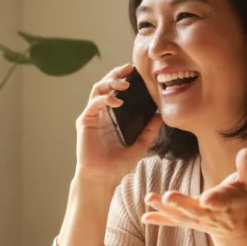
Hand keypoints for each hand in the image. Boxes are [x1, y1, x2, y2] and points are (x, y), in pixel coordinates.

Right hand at [75, 63, 161, 185]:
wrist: (103, 178)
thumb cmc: (118, 164)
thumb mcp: (140, 144)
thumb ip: (149, 130)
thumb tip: (161, 115)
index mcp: (113, 115)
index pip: (117, 90)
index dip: (124, 78)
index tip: (137, 70)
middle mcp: (101, 112)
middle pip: (106, 84)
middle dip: (116, 74)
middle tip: (129, 68)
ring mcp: (92, 115)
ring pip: (98, 89)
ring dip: (110, 82)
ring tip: (124, 83)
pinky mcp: (85, 121)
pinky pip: (93, 103)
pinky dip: (105, 99)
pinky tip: (117, 101)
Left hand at [142, 148, 246, 239]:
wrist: (235, 226)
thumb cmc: (241, 198)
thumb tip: (246, 150)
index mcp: (227, 202)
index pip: (220, 200)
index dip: (214, 200)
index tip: (205, 199)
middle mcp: (210, 214)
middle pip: (194, 209)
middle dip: (180, 203)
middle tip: (167, 196)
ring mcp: (197, 220)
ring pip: (180, 216)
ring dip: (163, 209)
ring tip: (149, 198)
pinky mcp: (188, 222)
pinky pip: (173, 222)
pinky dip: (159, 220)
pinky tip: (145, 218)